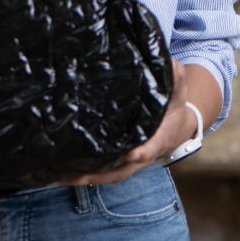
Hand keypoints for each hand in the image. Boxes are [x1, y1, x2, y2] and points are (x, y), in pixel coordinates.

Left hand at [59, 59, 197, 187]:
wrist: (179, 128)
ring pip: (108, 175)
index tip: (132, 154)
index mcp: (157, 139)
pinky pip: (102, 173)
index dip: (141, 152)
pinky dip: (83, 175)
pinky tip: (62, 173)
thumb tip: (169, 63)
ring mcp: (130, 163)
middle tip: (76, 174)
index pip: (150, 148)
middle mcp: (142, 156)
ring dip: (85, 177)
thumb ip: (174, 78)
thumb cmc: (174, 107)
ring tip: (60, 177)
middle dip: (98, 174)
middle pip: (121, 170)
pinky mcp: (119, 163)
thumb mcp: (177, 91)